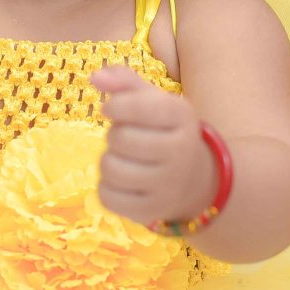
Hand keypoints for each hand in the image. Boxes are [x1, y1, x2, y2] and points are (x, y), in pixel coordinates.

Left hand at [89, 64, 209, 227]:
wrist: (194, 180)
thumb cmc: (164, 132)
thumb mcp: (153, 101)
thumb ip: (124, 82)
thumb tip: (95, 76)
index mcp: (183, 116)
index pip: (137, 106)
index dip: (115, 105)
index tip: (112, 108)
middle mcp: (181, 151)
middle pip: (119, 138)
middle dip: (114, 135)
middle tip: (127, 139)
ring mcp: (168, 186)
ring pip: (110, 168)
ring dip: (108, 160)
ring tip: (125, 159)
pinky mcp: (151, 212)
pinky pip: (107, 196)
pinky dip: (106, 187)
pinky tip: (124, 182)